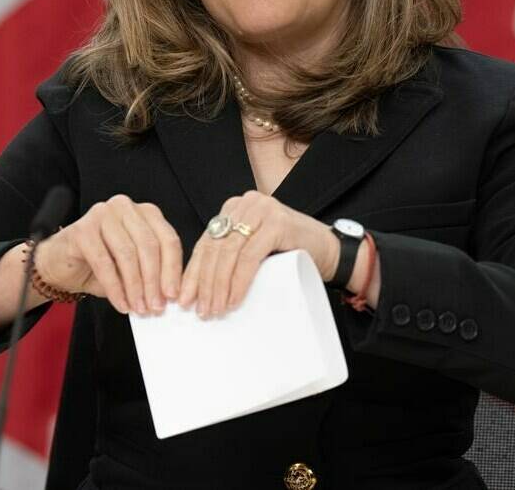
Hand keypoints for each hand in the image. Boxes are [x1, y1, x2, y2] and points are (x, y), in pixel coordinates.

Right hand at [36, 194, 182, 315]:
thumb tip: (169, 296)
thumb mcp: (133, 267)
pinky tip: (120, 303)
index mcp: (145, 213)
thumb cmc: (100, 263)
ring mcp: (103, 214)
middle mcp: (125, 208)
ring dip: (135, 287)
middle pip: (149, 245)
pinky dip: (115, 288)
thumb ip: (152, 274)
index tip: (174, 295)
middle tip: (156, 306)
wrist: (61, 263)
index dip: (173, 270)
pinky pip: (104, 263)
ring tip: (138, 307)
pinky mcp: (83, 229)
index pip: (167, 239)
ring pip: (127, 254)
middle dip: (154, 281)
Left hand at [178, 190, 338, 317]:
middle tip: (201, 310)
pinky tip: (234, 298)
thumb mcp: (254, 249)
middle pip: (215, 248)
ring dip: (219, 285)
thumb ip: (232, 255)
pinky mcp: (277, 222)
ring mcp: (262, 210)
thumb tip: (200, 290)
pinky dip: (239, 280)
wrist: (329, 249)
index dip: (193, 273)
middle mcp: (245, 204)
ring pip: (229, 252)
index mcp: (234, 208)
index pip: (206, 242)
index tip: (184, 299)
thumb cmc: (290, 252)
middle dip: (204, 283)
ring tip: (216, 309)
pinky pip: (249, 256)